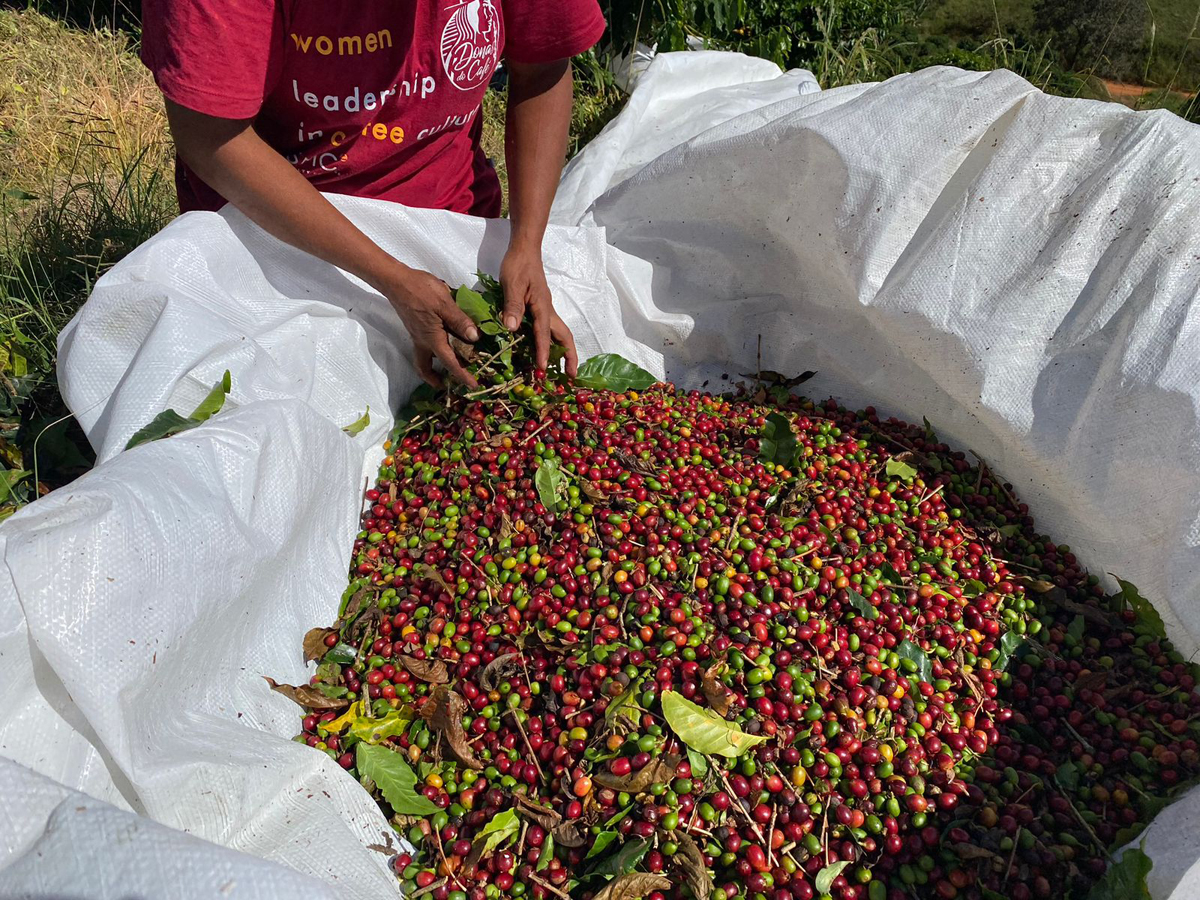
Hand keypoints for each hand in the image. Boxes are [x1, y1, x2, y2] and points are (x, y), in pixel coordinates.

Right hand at [383, 266, 479, 388]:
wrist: (396, 281)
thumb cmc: (420, 290)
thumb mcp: (444, 304)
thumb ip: (459, 321)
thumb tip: (475, 337)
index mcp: (432, 339)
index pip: (449, 363)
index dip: (462, 376)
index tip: (473, 386)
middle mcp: (423, 341)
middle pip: (426, 368)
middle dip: (437, 379)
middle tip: (452, 382)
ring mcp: (417, 335)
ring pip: (423, 358)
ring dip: (433, 368)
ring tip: (447, 368)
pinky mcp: (416, 327)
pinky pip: (424, 346)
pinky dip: (434, 351)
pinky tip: (445, 341)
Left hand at [499, 245, 577, 376]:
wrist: (525, 249)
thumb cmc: (518, 264)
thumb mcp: (511, 283)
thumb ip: (512, 305)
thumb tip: (511, 328)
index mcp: (542, 306)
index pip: (544, 333)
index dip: (544, 351)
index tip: (543, 368)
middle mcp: (548, 311)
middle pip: (564, 337)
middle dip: (569, 357)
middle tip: (570, 376)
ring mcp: (546, 310)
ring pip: (559, 334)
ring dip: (563, 352)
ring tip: (562, 370)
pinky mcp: (541, 309)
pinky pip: (549, 330)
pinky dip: (552, 344)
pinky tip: (545, 352)